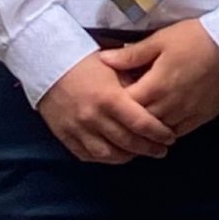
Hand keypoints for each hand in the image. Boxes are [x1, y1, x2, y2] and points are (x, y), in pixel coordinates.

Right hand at [37, 53, 178, 163]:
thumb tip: (156, 99)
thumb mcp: (115, 67)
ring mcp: (78, 129)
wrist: (48, 63)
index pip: (141, 124)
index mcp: (109, 98)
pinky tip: (117, 154)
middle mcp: (94, 117)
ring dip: (128, 157)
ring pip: (109, 154)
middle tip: (162, 150)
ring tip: (140, 153)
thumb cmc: (86, 61)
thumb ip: (135, 84)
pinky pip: (88, 155)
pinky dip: (105, 158)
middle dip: (149, 149)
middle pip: (128, 143)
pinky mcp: (65, 136)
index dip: (159, 133)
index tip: (170, 137)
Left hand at [97, 20, 218, 136]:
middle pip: (140, 123)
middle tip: (119, 115)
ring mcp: (186, 114)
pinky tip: (160, 128)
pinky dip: (166, 133)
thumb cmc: (194, 38)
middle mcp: (169, 105)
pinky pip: (178, 133)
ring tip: (137, 124)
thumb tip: (102, 60)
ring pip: (158, 132)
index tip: (108, 99)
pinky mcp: (201, 118)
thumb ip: (132, 55)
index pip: (126, 105)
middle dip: (128, 120)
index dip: (114, 104)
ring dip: (147, 130)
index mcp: (155, 85)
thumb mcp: (161, 40)